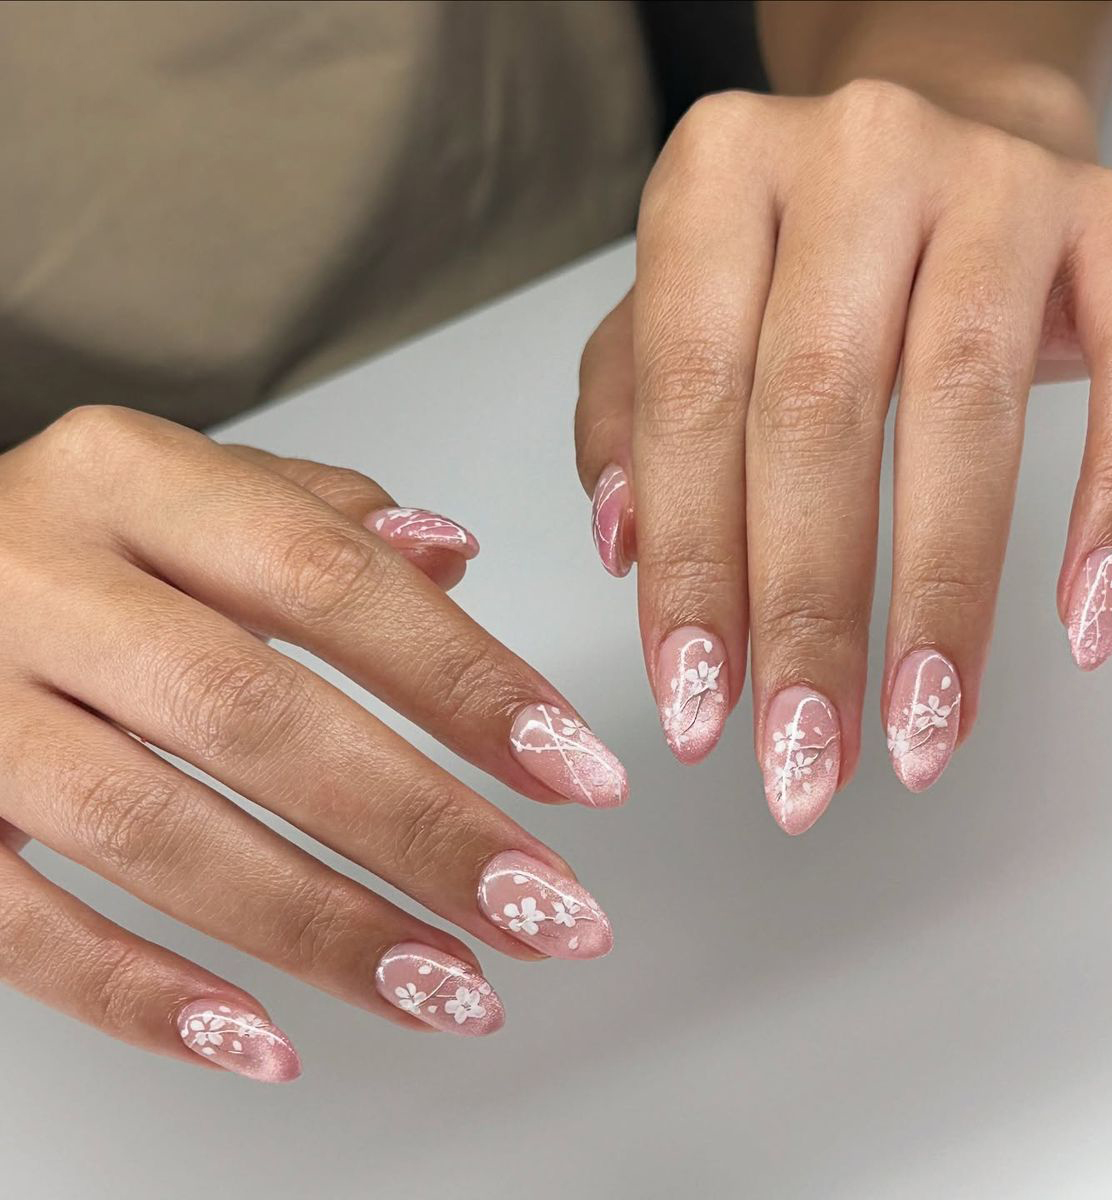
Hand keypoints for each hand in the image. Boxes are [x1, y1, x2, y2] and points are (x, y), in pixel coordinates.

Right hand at [0, 406, 625, 1080]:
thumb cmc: (63, 539)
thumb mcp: (181, 489)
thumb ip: (315, 516)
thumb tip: (452, 553)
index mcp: (131, 477)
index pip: (336, 580)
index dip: (469, 683)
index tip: (577, 772)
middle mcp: (39, 576)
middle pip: (262, 718)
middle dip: (422, 830)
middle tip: (545, 909)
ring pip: (157, 832)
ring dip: (323, 928)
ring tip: (451, 987)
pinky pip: (20, 926)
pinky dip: (144, 995)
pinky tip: (265, 1039)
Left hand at [576, 83, 1111, 830]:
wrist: (945, 146)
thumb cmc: (793, 261)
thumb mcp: (678, 315)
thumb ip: (628, 420)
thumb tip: (626, 547)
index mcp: (718, 180)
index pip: (690, 400)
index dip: (692, 569)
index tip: (697, 706)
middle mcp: (854, 158)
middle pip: (818, 413)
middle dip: (807, 613)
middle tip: (804, 756)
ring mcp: (998, 180)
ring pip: (966, 405)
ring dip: (942, 597)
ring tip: (921, 730)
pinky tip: (1084, 623)